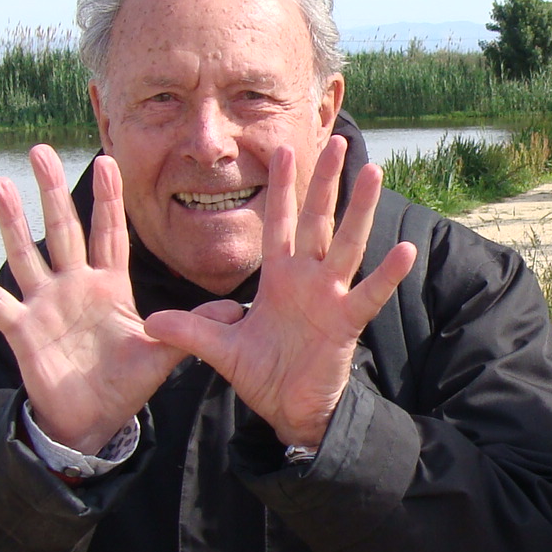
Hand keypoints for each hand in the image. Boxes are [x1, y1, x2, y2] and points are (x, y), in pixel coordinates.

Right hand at [0, 145, 243, 454]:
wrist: (93, 418)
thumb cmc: (126, 381)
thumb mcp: (162, 351)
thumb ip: (193, 326)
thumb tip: (237, 307)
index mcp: (109, 285)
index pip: (109, 233)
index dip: (108, 199)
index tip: (106, 159)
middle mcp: (74, 286)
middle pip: (62, 229)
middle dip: (51, 191)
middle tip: (39, 149)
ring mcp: (46, 305)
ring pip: (27, 255)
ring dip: (11, 222)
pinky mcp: (23, 332)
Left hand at [141, 136, 418, 449]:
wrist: (290, 410)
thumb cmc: (262, 373)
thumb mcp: (220, 349)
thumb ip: (190, 331)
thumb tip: (149, 322)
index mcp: (278, 277)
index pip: (279, 224)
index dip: (280, 189)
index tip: (281, 150)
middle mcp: (308, 278)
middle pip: (318, 220)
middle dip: (325, 181)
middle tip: (336, 140)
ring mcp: (330, 296)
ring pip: (346, 243)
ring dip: (359, 209)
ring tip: (373, 171)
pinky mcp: (347, 321)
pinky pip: (369, 293)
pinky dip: (387, 274)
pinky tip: (403, 251)